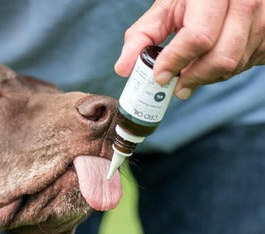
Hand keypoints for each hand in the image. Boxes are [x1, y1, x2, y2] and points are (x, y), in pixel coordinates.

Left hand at [115, 0, 264, 98]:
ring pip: (234, 65)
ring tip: (190, 72)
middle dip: (193, 78)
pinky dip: (224, 71)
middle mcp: (244, 1)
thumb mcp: (166, 9)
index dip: (176, 62)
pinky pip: (246, 64)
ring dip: (207, 77)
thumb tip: (122, 69)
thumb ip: (142, 36)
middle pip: (220, 57)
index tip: (159, 77)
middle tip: (175, 87)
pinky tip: (211, 62)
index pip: (197, 37)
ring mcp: (264, 17)